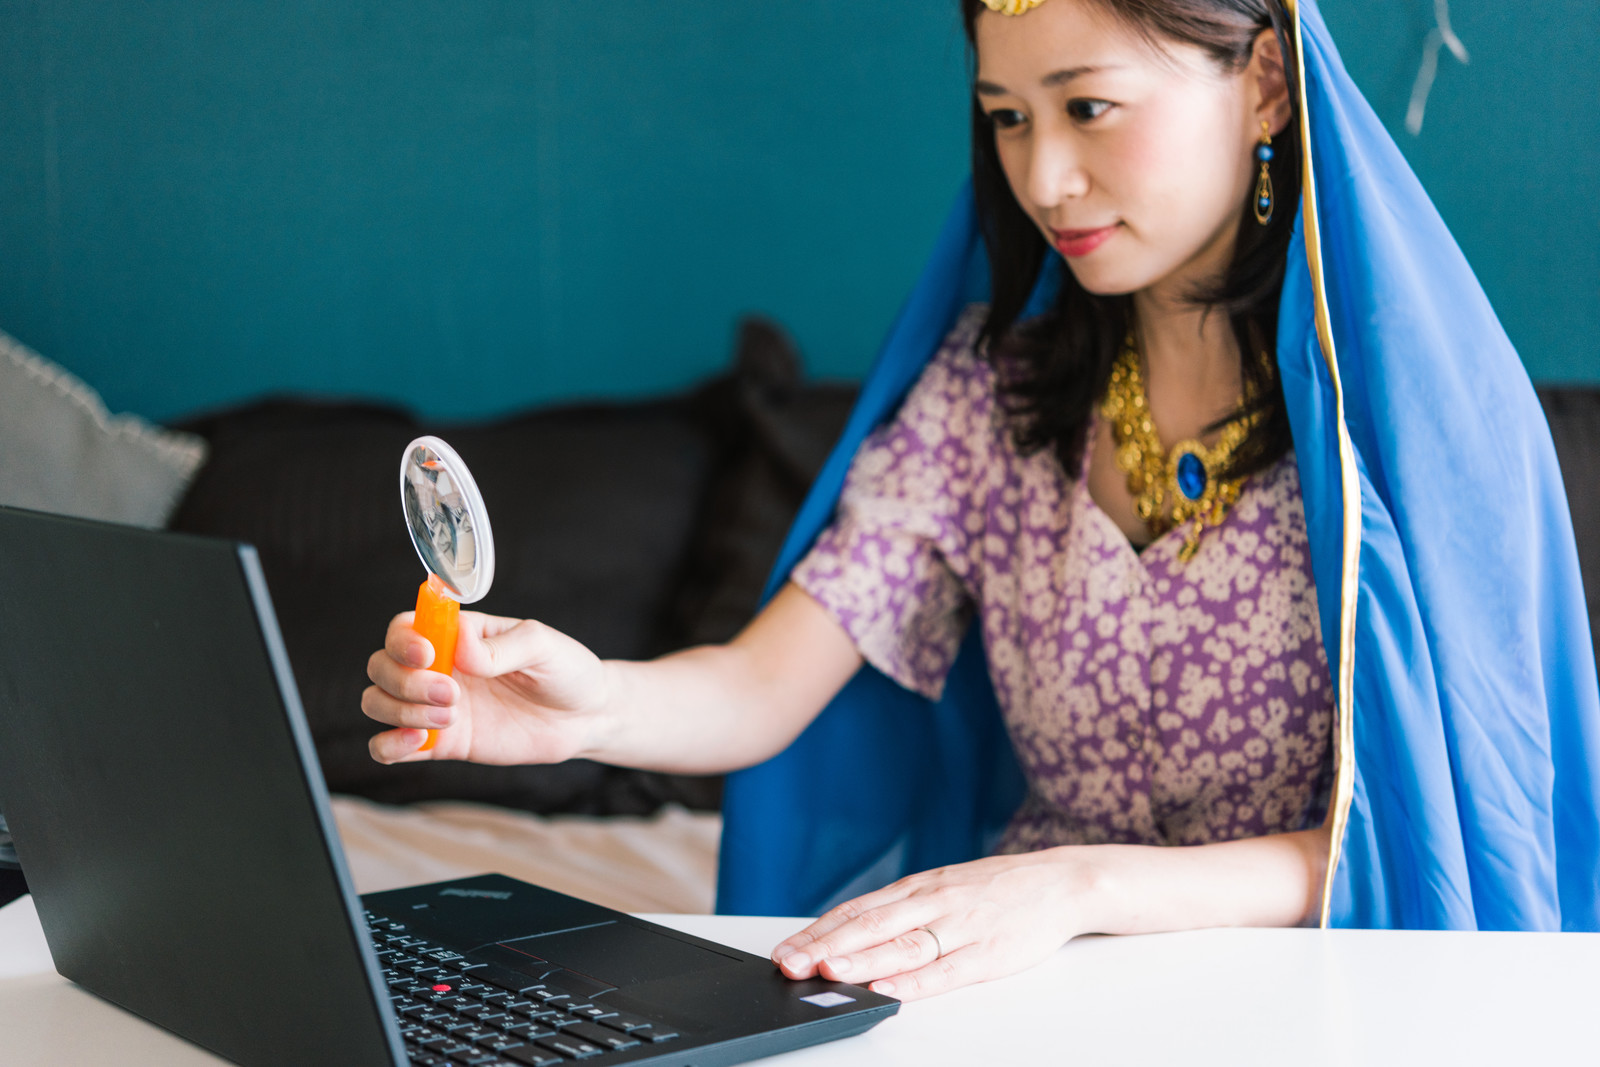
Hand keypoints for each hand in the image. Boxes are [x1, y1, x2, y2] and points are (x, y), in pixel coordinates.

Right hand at [362, 611, 611, 765]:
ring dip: (401, 711)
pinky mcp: (442, 744)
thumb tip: (461, 642)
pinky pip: (390, 745)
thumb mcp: (543, 646)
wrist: (586, 718)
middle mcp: (440, 668)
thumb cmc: (566, 671)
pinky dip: (389, 745)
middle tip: (452, 694)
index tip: (429, 655)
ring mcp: (435, 706)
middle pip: (382, 666)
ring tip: (451, 717)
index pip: (405, 628)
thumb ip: (501, 646)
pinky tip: (418, 741)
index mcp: (459, 635)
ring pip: (378, 702)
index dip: (404, 641)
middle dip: (405, 681)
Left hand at [770, 850, 1094, 1000]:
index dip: (818, 931)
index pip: (857, 910)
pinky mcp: (988, 953)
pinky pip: (945, 970)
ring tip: (828, 974)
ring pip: (902, 946)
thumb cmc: (996, 889)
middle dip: (826, 948)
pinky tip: (888, 989)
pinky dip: (914, 981)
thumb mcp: (943, 886)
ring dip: (861, 961)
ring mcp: (961, 927)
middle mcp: (933, 902)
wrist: (1061, 881)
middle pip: (870, 927)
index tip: (785, 951)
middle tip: (790, 965)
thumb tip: (848, 933)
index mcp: (919, 887)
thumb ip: (902, 910)